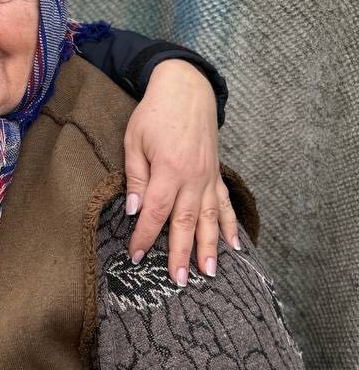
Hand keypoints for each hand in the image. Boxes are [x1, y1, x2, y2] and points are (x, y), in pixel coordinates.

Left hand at [123, 60, 238, 283]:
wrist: (186, 89)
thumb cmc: (154, 113)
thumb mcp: (134, 140)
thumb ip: (136, 176)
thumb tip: (135, 209)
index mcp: (168, 169)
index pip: (156, 212)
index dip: (145, 236)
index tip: (134, 256)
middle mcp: (192, 177)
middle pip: (185, 222)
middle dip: (180, 253)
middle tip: (178, 280)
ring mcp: (208, 177)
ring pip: (209, 218)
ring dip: (210, 247)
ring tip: (209, 273)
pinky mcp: (215, 174)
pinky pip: (224, 204)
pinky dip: (229, 225)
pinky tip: (234, 245)